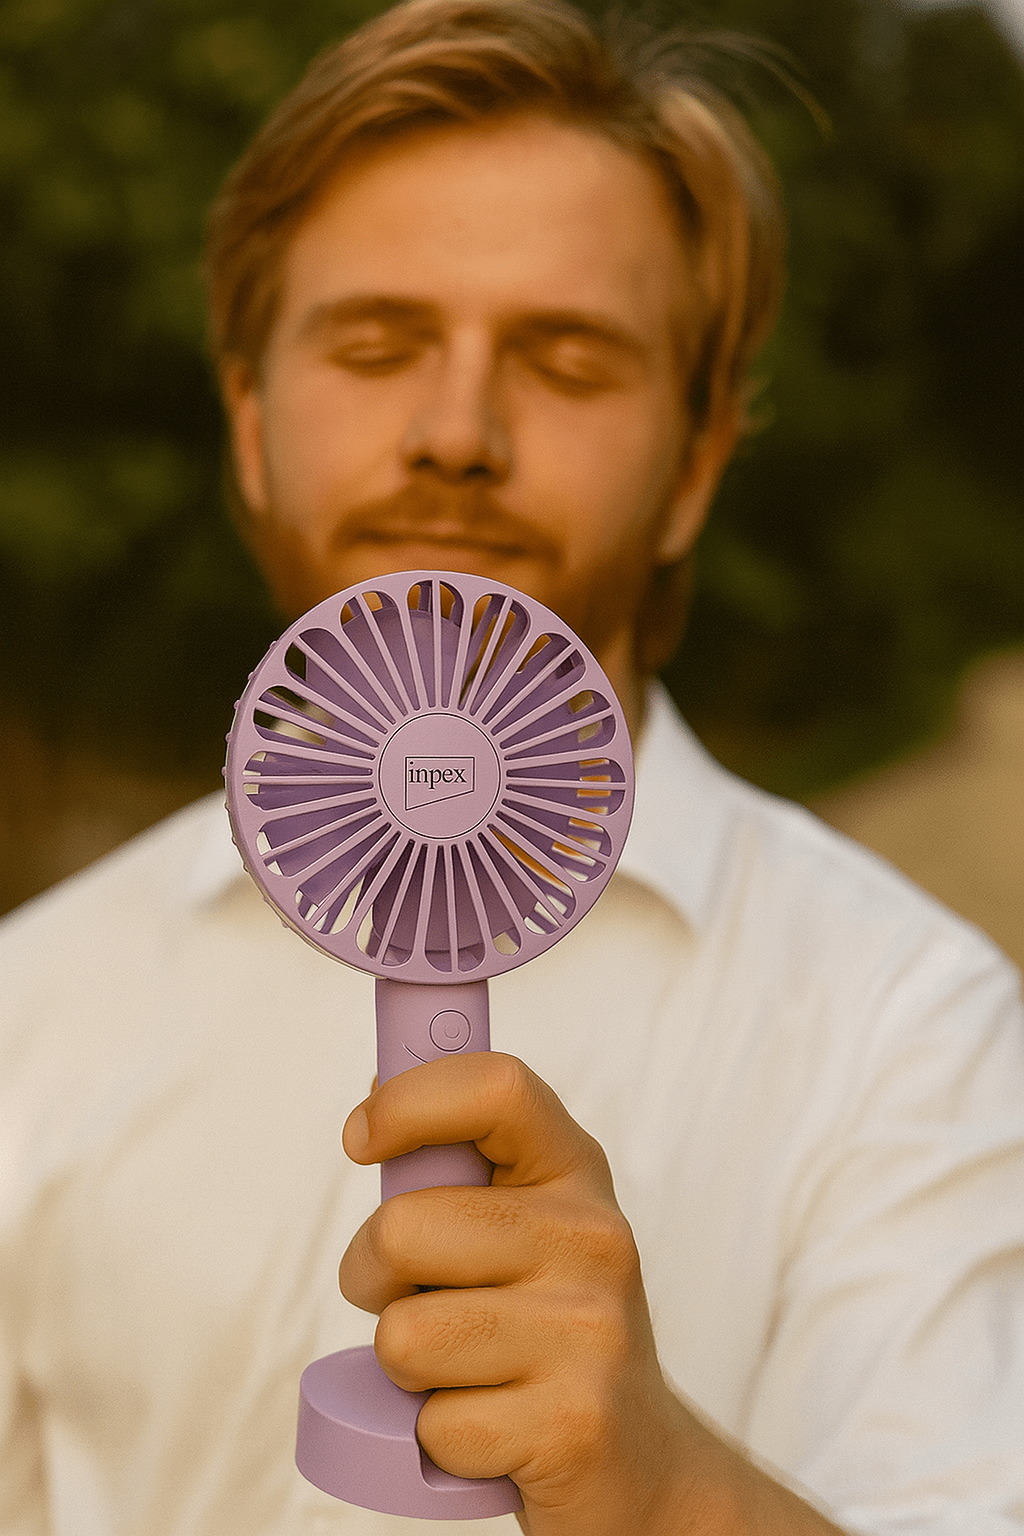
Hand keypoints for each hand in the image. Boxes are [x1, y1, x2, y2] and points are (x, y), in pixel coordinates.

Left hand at [339, 1053, 844, 1535]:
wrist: (642, 1465)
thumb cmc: (548, 1331)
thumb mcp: (527, 1228)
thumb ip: (459, 1171)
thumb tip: (375, 1093)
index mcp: (574, 1171)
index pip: (495, 1088)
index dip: (409, 1102)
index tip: (361, 1140)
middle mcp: (593, 1236)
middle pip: (402, 1229)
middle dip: (374, 1279)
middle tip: (417, 1302)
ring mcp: (590, 1329)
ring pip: (403, 1336)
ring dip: (407, 1371)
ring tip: (466, 1370)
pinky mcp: (574, 1422)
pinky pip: (434, 1425)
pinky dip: (441, 1440)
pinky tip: (495, 1431)